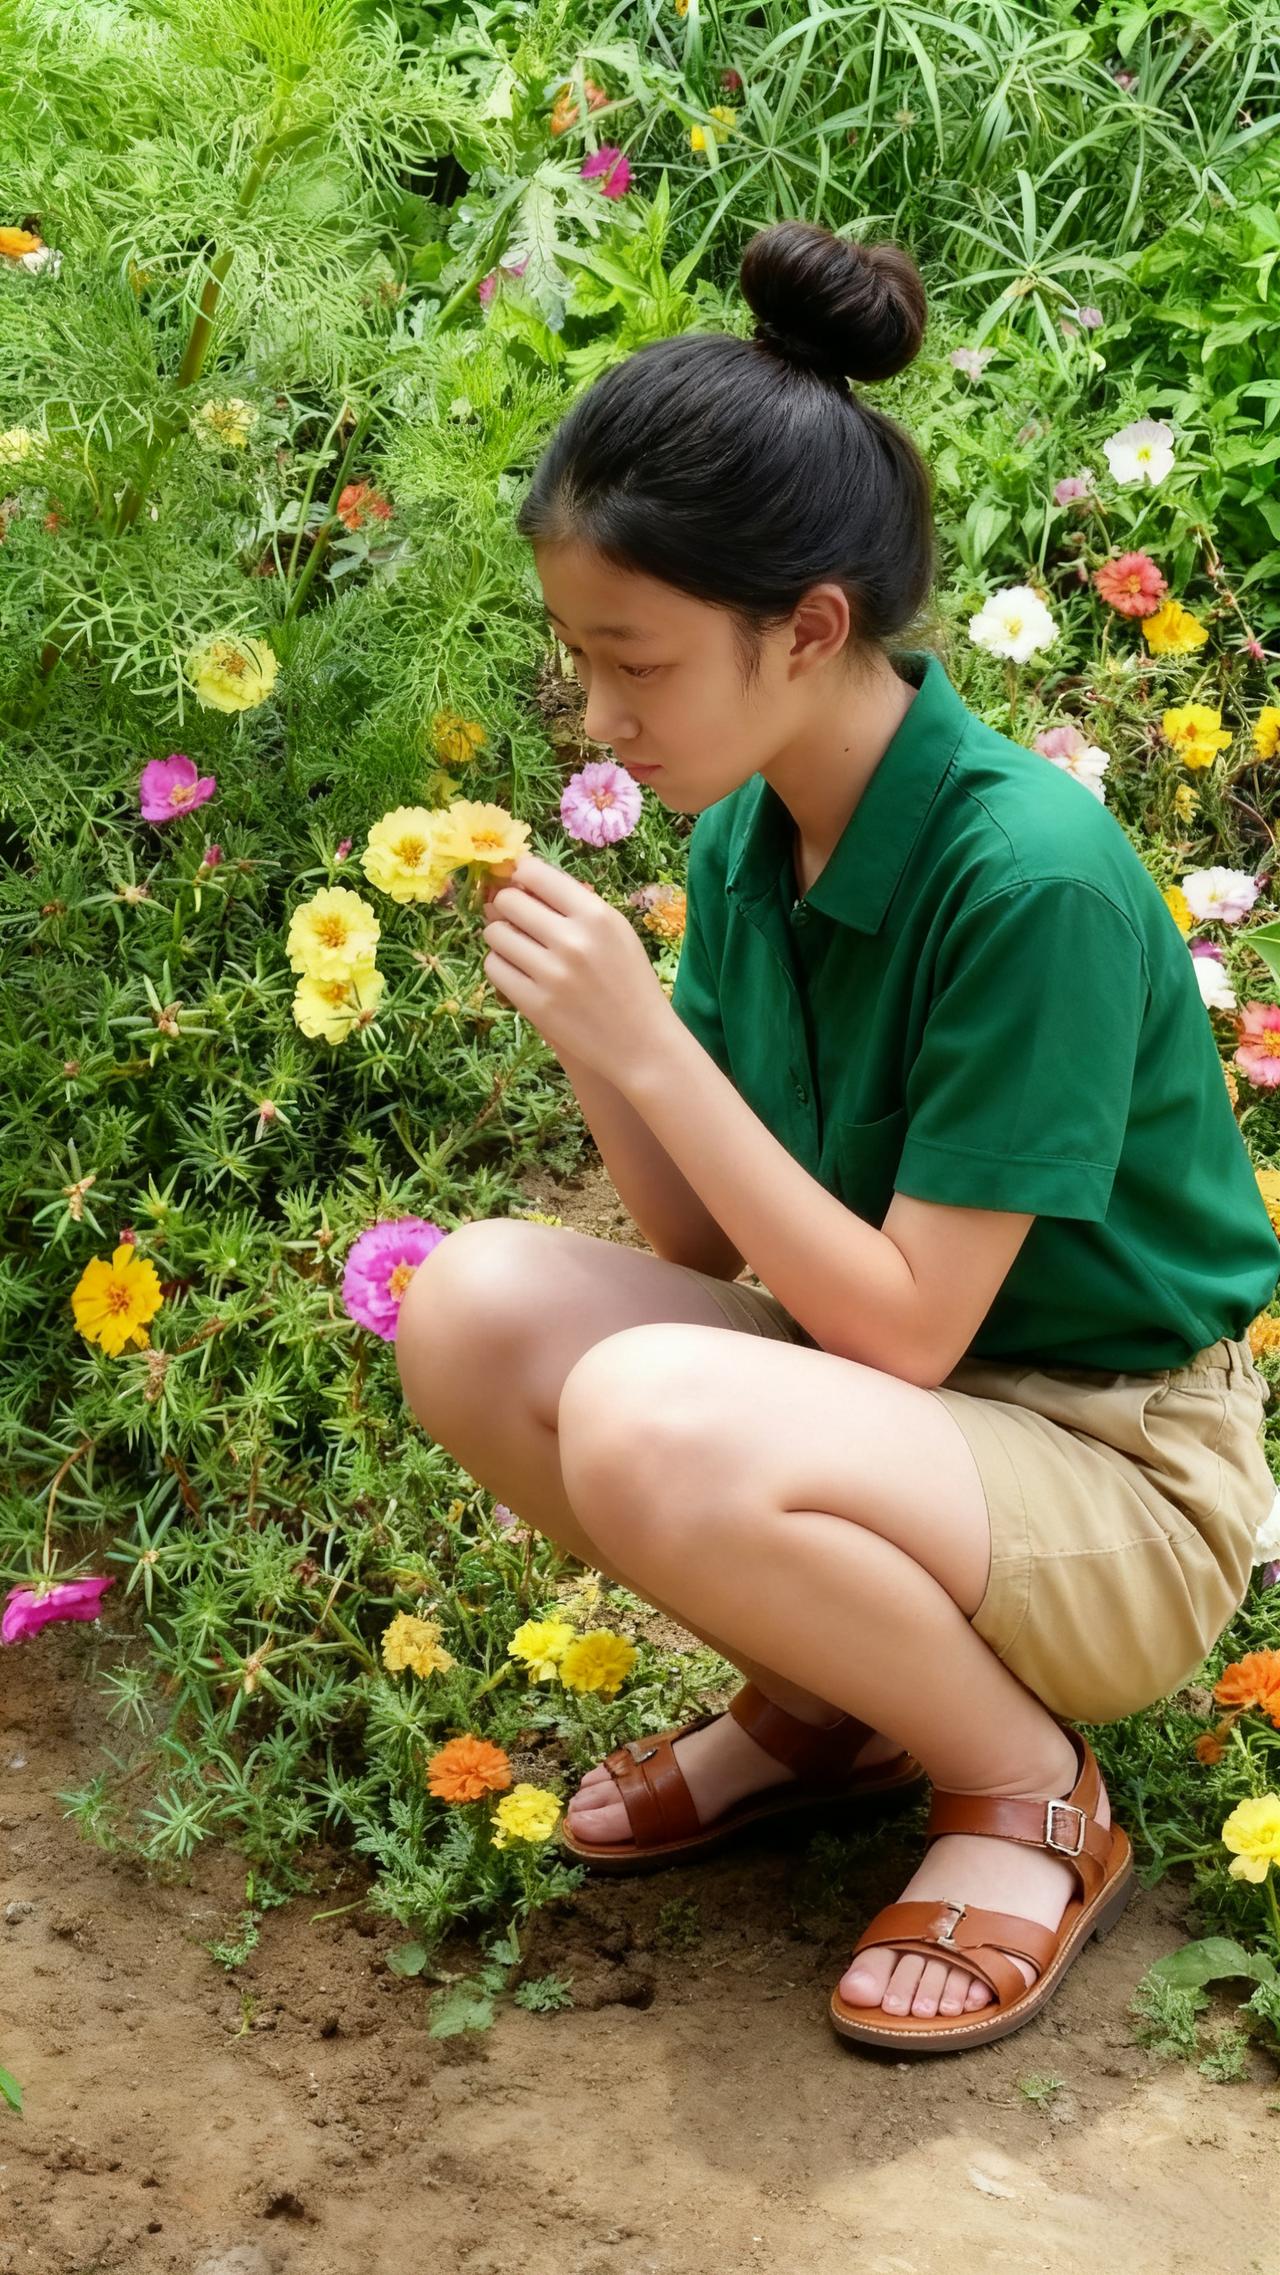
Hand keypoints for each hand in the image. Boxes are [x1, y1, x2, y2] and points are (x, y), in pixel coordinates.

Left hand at [478, 854, 671, 1085]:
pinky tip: (518, 971)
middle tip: (518, 921)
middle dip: (507, 907)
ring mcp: (551, 974)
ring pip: (495, 934)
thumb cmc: (629, 981)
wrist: (642, 1042)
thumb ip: (573, 904)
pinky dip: (500, 965)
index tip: (520, 884)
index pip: (535, 873)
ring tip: (519, 948)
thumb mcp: (616, 931)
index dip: (520, 875)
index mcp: (596, 915)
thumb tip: (518, 880)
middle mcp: (572, 940)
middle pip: (508, 902)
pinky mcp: (535, 1004)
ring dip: (501, 937)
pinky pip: (493, 967)